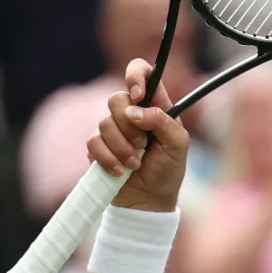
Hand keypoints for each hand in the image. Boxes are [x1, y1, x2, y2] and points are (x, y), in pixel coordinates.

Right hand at [87, 59, 189, 212]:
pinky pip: (93, 142)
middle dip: (129, 126)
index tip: (137, 95)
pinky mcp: (98, 146)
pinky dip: (109, 159)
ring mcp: (113, 129)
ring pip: (104, 123)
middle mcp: (132, 113)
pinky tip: (121, 171)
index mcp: (155, 106)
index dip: (135, 75)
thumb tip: (134, 111)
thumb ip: (163, 121)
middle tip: (143, 145)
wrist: (149, 200)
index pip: (143, 72)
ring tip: (136, 164)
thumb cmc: (168, 171)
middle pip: (115, 98)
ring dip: (122, 148)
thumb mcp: (178, 145)